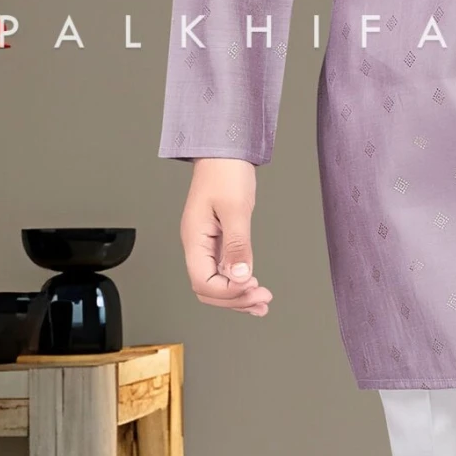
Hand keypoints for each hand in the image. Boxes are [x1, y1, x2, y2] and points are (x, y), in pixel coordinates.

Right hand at [181, 157, 272, 314]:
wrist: (225, 151)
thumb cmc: (225, 172)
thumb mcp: (235, 208)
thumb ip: (237, 244)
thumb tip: (239, 275)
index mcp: (194, 238)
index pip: (202, 281)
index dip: (227, 292)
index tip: (251, 286)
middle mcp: (198, 245)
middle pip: (208, 288)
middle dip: (234, 298)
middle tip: (262, 297)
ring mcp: (208, 245)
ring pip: (217, 283)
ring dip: (238, 297)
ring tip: (262, 303)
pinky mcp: (220, 241)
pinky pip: (226, 270)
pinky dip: (240, 284)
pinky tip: (255, 291)